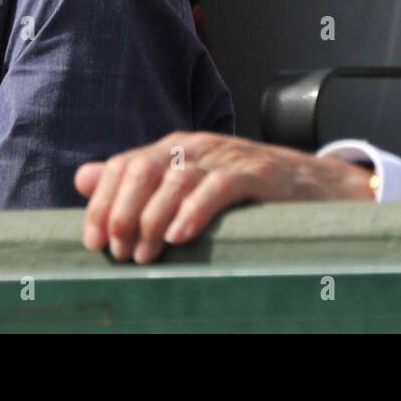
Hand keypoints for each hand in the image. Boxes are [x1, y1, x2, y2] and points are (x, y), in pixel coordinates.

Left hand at [75, 132, 374, 263]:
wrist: (317, 187)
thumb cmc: (249, 194)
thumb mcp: (188, 185)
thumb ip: (137, 182)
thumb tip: (82, 178)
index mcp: (176, 148)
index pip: (124, 165)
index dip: (102, 202)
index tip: (92, 240)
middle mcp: (196, 145)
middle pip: (143, 169)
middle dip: (122, 212)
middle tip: (118, 251)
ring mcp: (227, 156)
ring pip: (175, 180)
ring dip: (152, 219)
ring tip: (145, 254)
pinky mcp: (256, 172)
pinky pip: (218, 187)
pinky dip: (194, 211)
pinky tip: (179, 235)